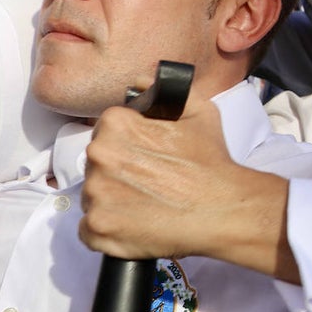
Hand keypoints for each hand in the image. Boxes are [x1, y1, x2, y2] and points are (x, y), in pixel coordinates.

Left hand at [80, 95, 296, 279]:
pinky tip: (135, 224)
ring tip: (147, 204)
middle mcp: (99, 156)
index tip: (147, 155)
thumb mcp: (198, 111)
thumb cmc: (211, 162)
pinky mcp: (98, 227)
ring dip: (114, 200)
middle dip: (119, 170)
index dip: (129, 143)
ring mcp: (96, 194)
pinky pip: (90, 228)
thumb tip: (139, 84)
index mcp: (116, 125)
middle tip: (150, 181)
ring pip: (94, 194)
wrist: (222, 210)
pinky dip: (109, 228)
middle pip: (98, 162)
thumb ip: (163, 91)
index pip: (107, 129)